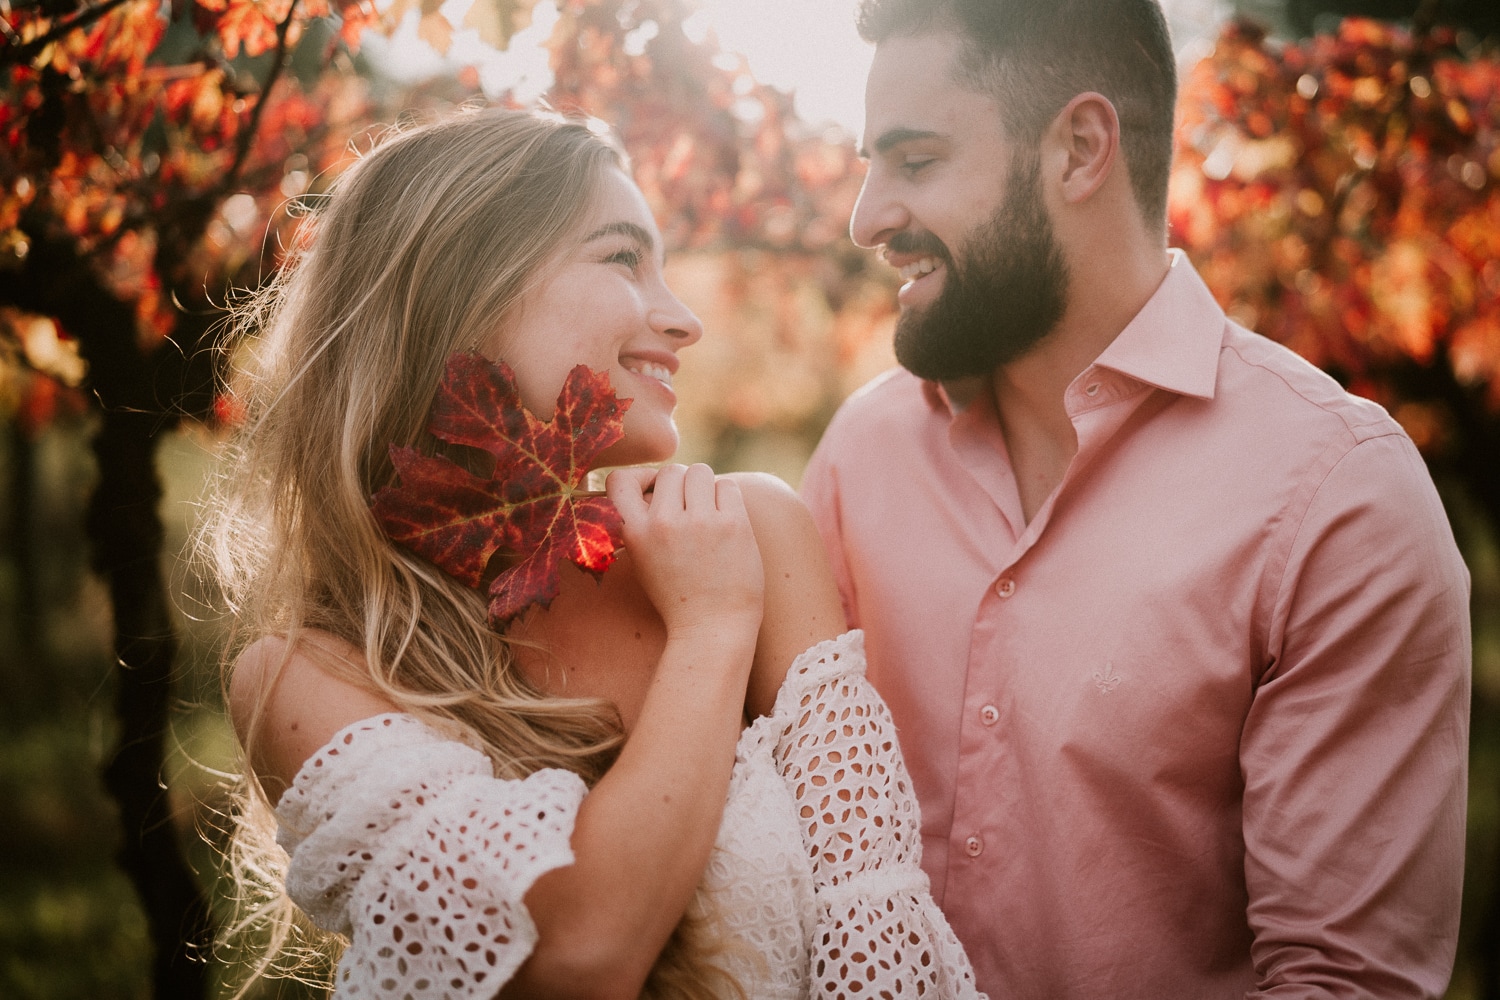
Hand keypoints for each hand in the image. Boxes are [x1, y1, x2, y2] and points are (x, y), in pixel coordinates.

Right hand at [606, 463, 764, 640]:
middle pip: (671, 471)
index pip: (620, 480)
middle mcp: (664, 524)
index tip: (654, 491)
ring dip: (706, 488)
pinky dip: (728, 499)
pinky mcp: (732, 525)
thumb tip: (655, 484)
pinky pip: (728, 486)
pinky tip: (727, 522)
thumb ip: (641, 524)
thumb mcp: (643, 561)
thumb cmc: (678, 596)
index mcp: (635, 534)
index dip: (640, 477)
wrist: (712, 628)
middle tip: (691, 510)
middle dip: (681, 485)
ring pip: (700, 472)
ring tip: (709, 514)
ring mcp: (700, 522)